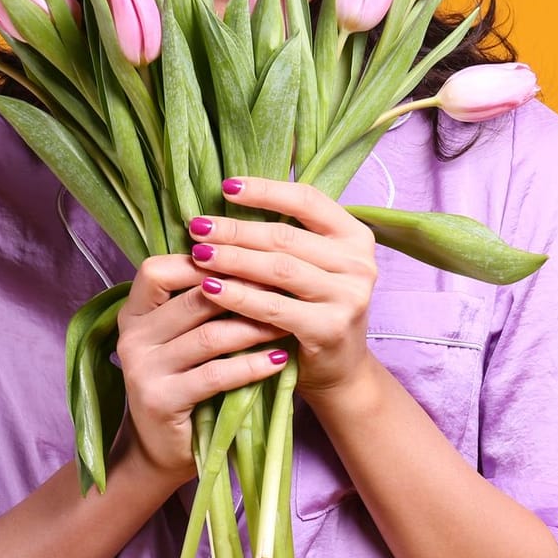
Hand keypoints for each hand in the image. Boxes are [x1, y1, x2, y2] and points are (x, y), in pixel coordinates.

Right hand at [114, 251, 291, 484]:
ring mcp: (142, 369)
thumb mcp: (182, 340)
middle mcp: (132, 337)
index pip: (158, 270)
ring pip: (209, 335)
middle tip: (284, 288)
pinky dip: (251, 365)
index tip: (247, 262)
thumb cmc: (183, 384)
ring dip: (254, 327)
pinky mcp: (160, 400)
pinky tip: (278, 360)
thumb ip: (198, 305)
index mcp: (134, 313)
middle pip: (192, 299)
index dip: (202, 262)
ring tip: (287, 323)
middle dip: (243, 292)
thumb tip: (249, 260)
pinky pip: (215, 374)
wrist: (160, 451)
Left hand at [186, 176, 379, 403]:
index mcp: (355, 237)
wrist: (340, 370)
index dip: (266, 190)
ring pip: (278, 269)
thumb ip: (288, 237)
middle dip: (236, 230)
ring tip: (199, 254)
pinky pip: (273, 307)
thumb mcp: (314, 266)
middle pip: (286, 237)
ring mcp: (348, 297)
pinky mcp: (330, 328)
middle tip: (198, 227)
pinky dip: (238, 297)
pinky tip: (210, 289)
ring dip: (233, 259)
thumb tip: (231, 199)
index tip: (226, 187)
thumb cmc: (316, 309)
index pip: (307, 200)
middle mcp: (359, 263)